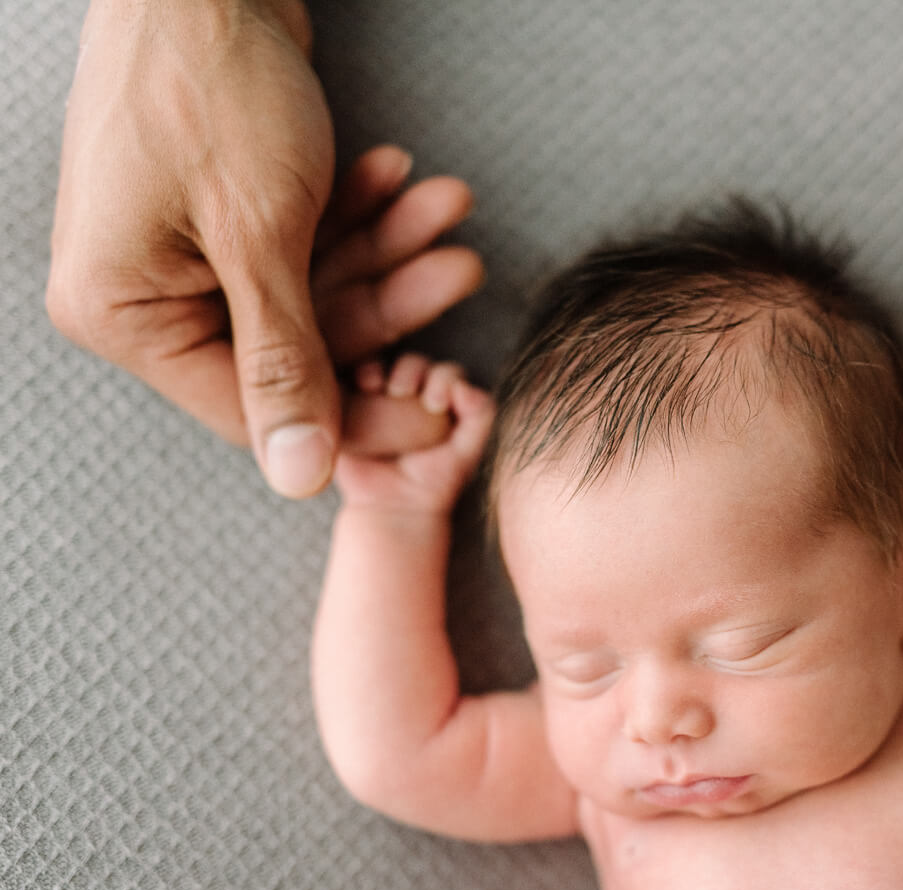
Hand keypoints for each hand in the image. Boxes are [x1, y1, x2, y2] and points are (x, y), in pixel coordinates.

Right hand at [47, 0, 481, 497]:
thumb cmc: (213, 86)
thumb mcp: (258, 236)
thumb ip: (285, 361)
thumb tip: (299, 476)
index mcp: (124, 314)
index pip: (255, 408)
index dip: (356, 414)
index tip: (441, 411)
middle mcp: (145, 291)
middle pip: (295, 342)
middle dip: (389, 298)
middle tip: (464, 269)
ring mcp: (183, 249)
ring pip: (310, 286)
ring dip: (386, 247)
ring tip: (449, 205)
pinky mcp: (221, 211)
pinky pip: (303, 240)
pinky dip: (355, 213)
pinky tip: (398, 177)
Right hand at [334, 354, 495, 514]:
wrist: (395, 507)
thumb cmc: (435, 479)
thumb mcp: (468, 449)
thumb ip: (479, 416)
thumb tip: (464, 386)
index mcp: (441, 398)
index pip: (446, 373)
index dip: (444, 378)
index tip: (434, 403)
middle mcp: (410, 394)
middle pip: (412, 363)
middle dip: (411, 369)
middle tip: (404, 392)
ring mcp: (376, 400)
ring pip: (377, 365)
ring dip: (376, 368)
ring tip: (376, 388)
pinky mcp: (348, 408)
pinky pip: (344, 383)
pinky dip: (349, 378)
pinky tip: (358, 390)